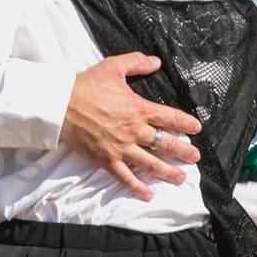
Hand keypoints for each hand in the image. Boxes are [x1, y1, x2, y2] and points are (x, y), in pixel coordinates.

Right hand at [61, 54, 201, 201]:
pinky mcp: (107, 159)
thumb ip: (137, 62)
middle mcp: (134, 131)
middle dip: (183, 151)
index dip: (186, 124)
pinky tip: (148, 195)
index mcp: (139, 109)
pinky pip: (125, 177)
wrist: (61, 105)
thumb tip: (156, 61)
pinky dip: (137, 187)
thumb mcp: (113, 67)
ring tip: (181, 178)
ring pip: (150, 163)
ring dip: (168, 172)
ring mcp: (121, 147)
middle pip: (166, 143)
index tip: (196, 128)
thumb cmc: (86, 86)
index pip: (170, 118)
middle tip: (194, 157)